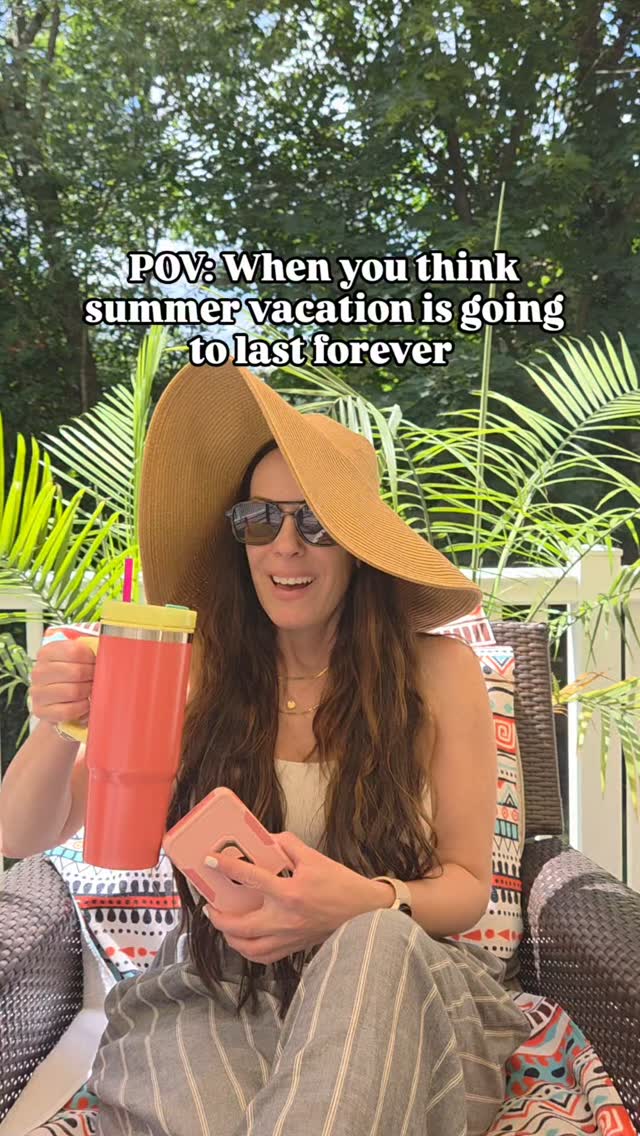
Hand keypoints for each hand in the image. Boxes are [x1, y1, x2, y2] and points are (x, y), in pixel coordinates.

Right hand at [30, 639, 95, 726]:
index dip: (92, 658)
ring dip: (88, 692)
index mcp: (47, 653)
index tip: (96, 663)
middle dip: (92, 676)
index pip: (75, 651)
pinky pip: (69, 710)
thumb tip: (106, 650)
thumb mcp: (74, 659)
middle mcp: (39, 671)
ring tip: (90, 691)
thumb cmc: (68, 678)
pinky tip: (84, 704)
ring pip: (74, 691)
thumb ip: (85, 651)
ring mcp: (38, 692)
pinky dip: (81, 708)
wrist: (55, 702)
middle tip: (96, 679)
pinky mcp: (42, 711)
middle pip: (77, 672)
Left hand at [203, 831, 392, 964]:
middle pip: (240, 925)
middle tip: (210, 907)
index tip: (211, 861)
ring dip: (230, 937)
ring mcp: (288, 937)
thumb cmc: (341, 884)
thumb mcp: (315, 857)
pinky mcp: (294, 947)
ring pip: (248, 947)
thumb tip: (268, 839)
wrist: (364, 912)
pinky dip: (248, 950)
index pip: (250, 878)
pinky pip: (263, 957)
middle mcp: (284, 919)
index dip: (227, 867)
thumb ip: (288, 845)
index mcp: (289, 892)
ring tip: (223, 924)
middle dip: (218, 917)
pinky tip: (243, 941)